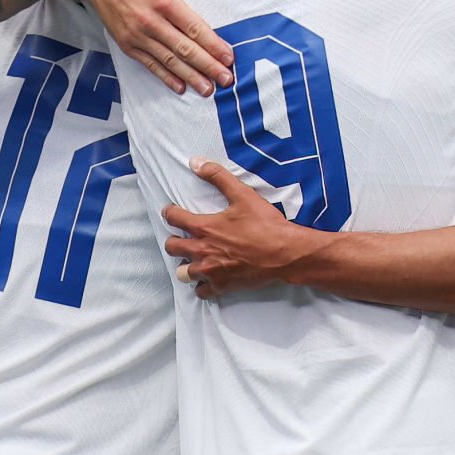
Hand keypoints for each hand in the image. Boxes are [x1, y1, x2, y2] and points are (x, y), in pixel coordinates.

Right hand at [75, 0, 232, 95]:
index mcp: (164, 0)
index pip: (194, 28)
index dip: (213, 45)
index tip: (229, 58)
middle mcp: (151, 22)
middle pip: (185, 49)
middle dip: (208, 66)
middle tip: (227, 80)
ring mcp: (137, 36)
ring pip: (169, 60)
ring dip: (190, 77)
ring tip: (208, 89)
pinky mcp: (127, 44)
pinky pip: (150, 64)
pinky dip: (166, 77)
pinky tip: (180, 87)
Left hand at [162, 158, 328, 298]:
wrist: (285, 253)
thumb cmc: (265, 224)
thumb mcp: (242, 195)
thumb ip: (218, 177)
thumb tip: (195, 162)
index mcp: (204, 228)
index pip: (174, 218)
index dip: (170, 213)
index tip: (172, 211)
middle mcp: (202, 251)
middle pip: (172, 247)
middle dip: (174, 240)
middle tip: (183, 236)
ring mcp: (211, 271)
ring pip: (183, 272)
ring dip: (186, 264)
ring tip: (194, 258)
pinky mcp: (222, 286)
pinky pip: (201, 291)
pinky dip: (202, 285)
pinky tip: (208, 277)